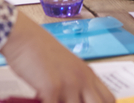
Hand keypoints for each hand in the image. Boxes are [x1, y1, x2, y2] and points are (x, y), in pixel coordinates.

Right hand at [0, 15, 114, 102]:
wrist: (24, 38)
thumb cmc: (40, 51)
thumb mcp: (65, 67)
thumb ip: (73, 84)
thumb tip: (72, 100)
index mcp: (88, 74)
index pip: (109, 99)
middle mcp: (83, 79)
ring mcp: (69, 84)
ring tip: (50, 99)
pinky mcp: (52, 88)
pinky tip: (38, 101)